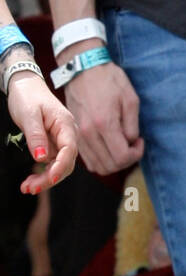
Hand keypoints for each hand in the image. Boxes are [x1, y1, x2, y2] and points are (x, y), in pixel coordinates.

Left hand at [6, 72, 77, 193]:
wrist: (26, 86)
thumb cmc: (28, 97)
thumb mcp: (29, 115)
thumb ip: (36, 136)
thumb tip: (41, 158)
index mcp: (65, 124)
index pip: (69, 150)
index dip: (60, 166)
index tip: (49, 179)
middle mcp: (66, 133)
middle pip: (66, 162)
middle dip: (50, 178)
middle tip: (30, 188)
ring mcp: (60, 139)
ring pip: (59, 165)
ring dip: (45, 179)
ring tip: (27, 187)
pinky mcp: (53, 143)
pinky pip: (51, 162)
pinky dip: (42, 173)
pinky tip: (31, 180)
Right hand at [64, 61, 143, 175]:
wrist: (84, 69)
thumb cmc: (110, 80)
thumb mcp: (130, 99)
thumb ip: (132, 125)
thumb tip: (131, 142)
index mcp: (104, 124)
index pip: (122, 157)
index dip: (136, 154)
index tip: (140, 141)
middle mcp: (88, 134)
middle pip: (110, 166)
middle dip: (126, 160)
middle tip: (133, 143)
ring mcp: (79, 136)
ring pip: (98, 167)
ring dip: (113, 162)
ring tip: (121, 144)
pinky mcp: (75, 136)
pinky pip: (88, 160)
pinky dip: (101, 159)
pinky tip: (109, 144)